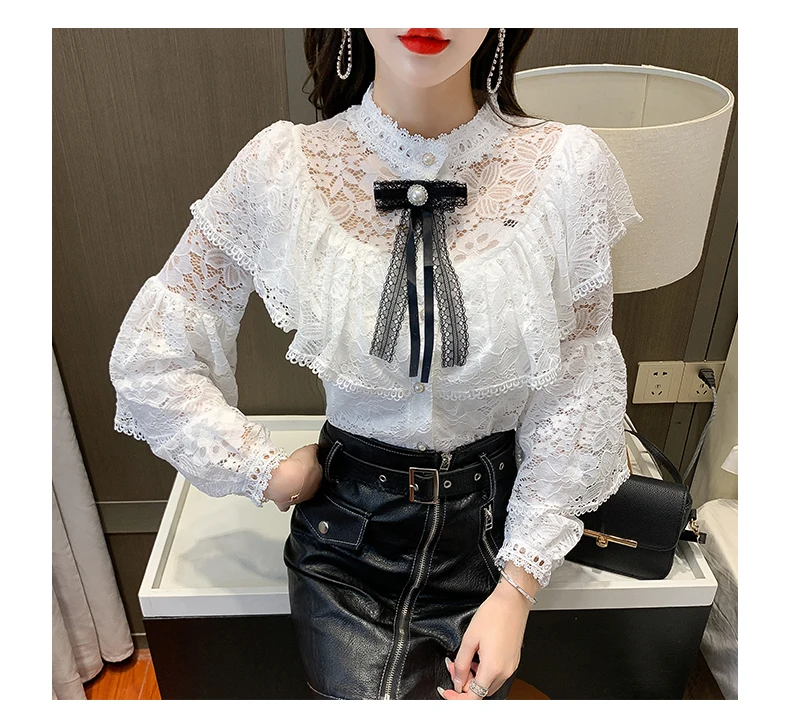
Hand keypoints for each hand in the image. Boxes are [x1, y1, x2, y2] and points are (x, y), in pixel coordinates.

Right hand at [263, 443, 322, 511]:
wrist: (283, 480)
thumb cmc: (296, 468)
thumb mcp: (308, 451)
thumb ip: (313, 450)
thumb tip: (316, 448)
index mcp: (318, 479)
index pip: (318, 471)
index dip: (311, 465)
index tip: (305, 462)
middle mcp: (310, 490)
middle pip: (308, 483)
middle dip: (303, 477)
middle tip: (295, 469)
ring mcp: (298, 498)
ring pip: (298, 493)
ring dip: (294, 487)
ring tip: (287, 478)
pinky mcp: (285, 503)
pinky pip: (285, 504)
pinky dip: (283, 500)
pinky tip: (281, 494)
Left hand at [438, 582, 530, 699]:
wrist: (512, 601)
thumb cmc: (493, 614)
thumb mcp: (469, 638)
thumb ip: (461, 663)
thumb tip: (457, 679)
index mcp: (493, 668)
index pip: (474, 697)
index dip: (458, 698)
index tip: (449, 692)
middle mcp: (505, 671)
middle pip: (481, 692)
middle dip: (465, 684)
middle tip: (454, 667)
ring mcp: (511, 667)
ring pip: (489, 684)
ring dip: (475, 677)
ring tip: (466, 659)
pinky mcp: (513, 660)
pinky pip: (497, 674)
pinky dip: (485, 671)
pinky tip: (478, 656)